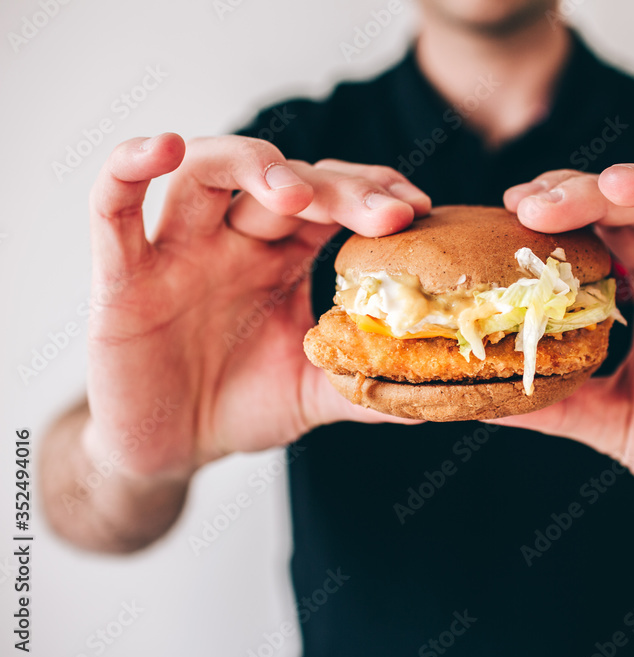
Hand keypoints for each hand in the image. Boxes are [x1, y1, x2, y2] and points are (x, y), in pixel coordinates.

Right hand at [85, 133, 429, 479]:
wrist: (169, 450)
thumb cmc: (242, 406)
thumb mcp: (316, 393)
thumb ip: (368, 383)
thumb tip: (439, 392)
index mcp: (283, 258)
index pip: (331, 200)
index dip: (371, 193)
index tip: (418, 206)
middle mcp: (234, 240)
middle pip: (283, 181)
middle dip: (337, 187)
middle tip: (387, 210)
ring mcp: (177, 250)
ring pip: (205, 172)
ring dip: (253, 165)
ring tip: (296, 192)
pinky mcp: (121, 275)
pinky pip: (112, 206)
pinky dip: (130, 166)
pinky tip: (165, 148)